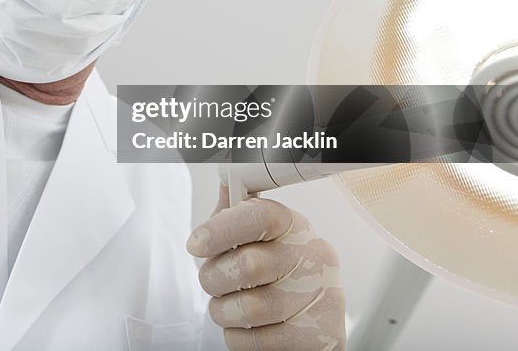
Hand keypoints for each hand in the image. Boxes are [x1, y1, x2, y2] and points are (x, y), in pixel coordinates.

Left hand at [186, 185, 345, 349]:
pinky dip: (239, 338)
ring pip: (251, 308)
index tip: (196, 244)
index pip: (260, 216)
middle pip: (249, 265)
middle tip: (213, 281)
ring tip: (228, 307)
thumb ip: (235, 214)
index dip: (221, 229)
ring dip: (224, 311)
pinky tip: (248, 329)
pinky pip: (259, 342)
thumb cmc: (274, 273)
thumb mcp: (255, 238)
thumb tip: (226, 183)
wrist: (309, 321)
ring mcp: (322, 298)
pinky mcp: (321, 338)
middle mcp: (315, 258)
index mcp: (295, 227)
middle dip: (215, 277)